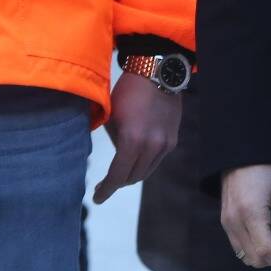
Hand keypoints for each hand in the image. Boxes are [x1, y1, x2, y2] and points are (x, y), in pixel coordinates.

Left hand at [92, 72, 182, 203]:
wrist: (157, 73)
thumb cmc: (127, 92)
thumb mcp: (111, 118)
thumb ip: (114, 142)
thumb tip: (115, 158)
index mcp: (132, 141)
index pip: (117, 176)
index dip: (106, 190)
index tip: (97, 198)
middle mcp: (152, 147)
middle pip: (133, 177)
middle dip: (118, 183)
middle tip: (105, 184)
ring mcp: (165, 145)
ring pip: (146, 171)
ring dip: (132, 174)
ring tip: (120, 171)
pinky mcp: (173, 140)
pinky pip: (156, 160)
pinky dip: (144, 163)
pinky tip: (136, 157)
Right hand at [220, 164, 270, 270]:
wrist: (241, 154)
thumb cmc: (266, 167)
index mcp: (251, 212)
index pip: (266, 251)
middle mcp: (234, 221)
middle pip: (255, 259)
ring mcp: (227, 223)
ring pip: (246, 256)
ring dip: (265, 256)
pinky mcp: (225, 222)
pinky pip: (239, 247)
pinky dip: (254, 248)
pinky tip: (268, 235)